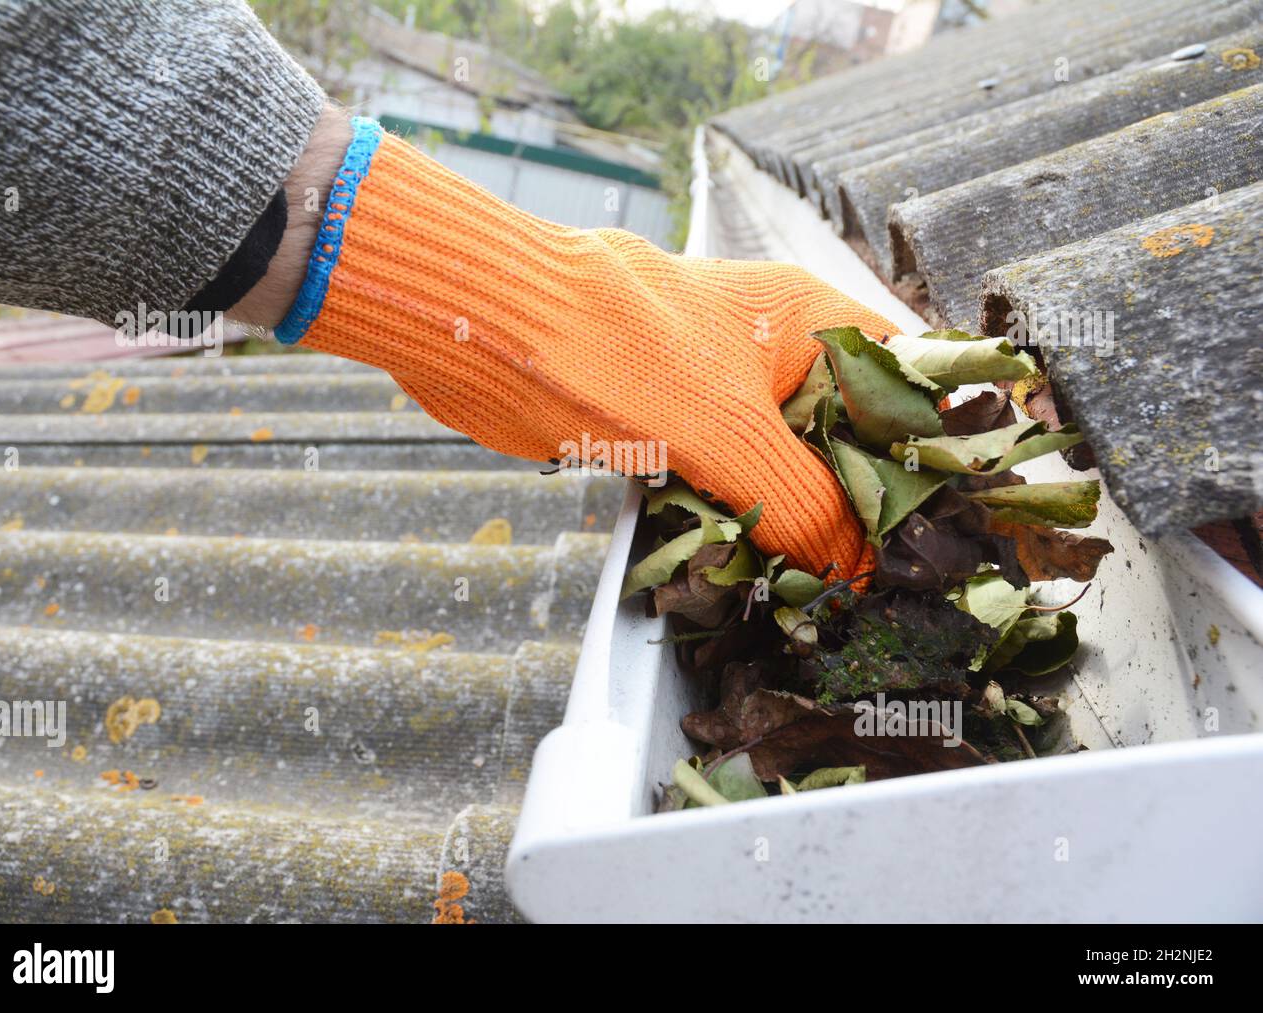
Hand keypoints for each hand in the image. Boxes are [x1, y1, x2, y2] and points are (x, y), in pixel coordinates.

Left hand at [262, 117, 898, 578]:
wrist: (491, 333)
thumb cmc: (616, 353)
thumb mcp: (731, 437)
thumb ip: (802, 503)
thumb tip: (853, 570)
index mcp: (812, 322)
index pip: (910, 381)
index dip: (934, 449)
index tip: (947, 523)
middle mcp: (777, 353)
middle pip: (848, 436)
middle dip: (863, 504)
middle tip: (887, 580)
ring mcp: (724, 391)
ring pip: (785, 466)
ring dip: (799, 524)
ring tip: (831, 592)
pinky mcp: (674, 428)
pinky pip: (728, 483)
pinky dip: (740, 525)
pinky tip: (755, 572)